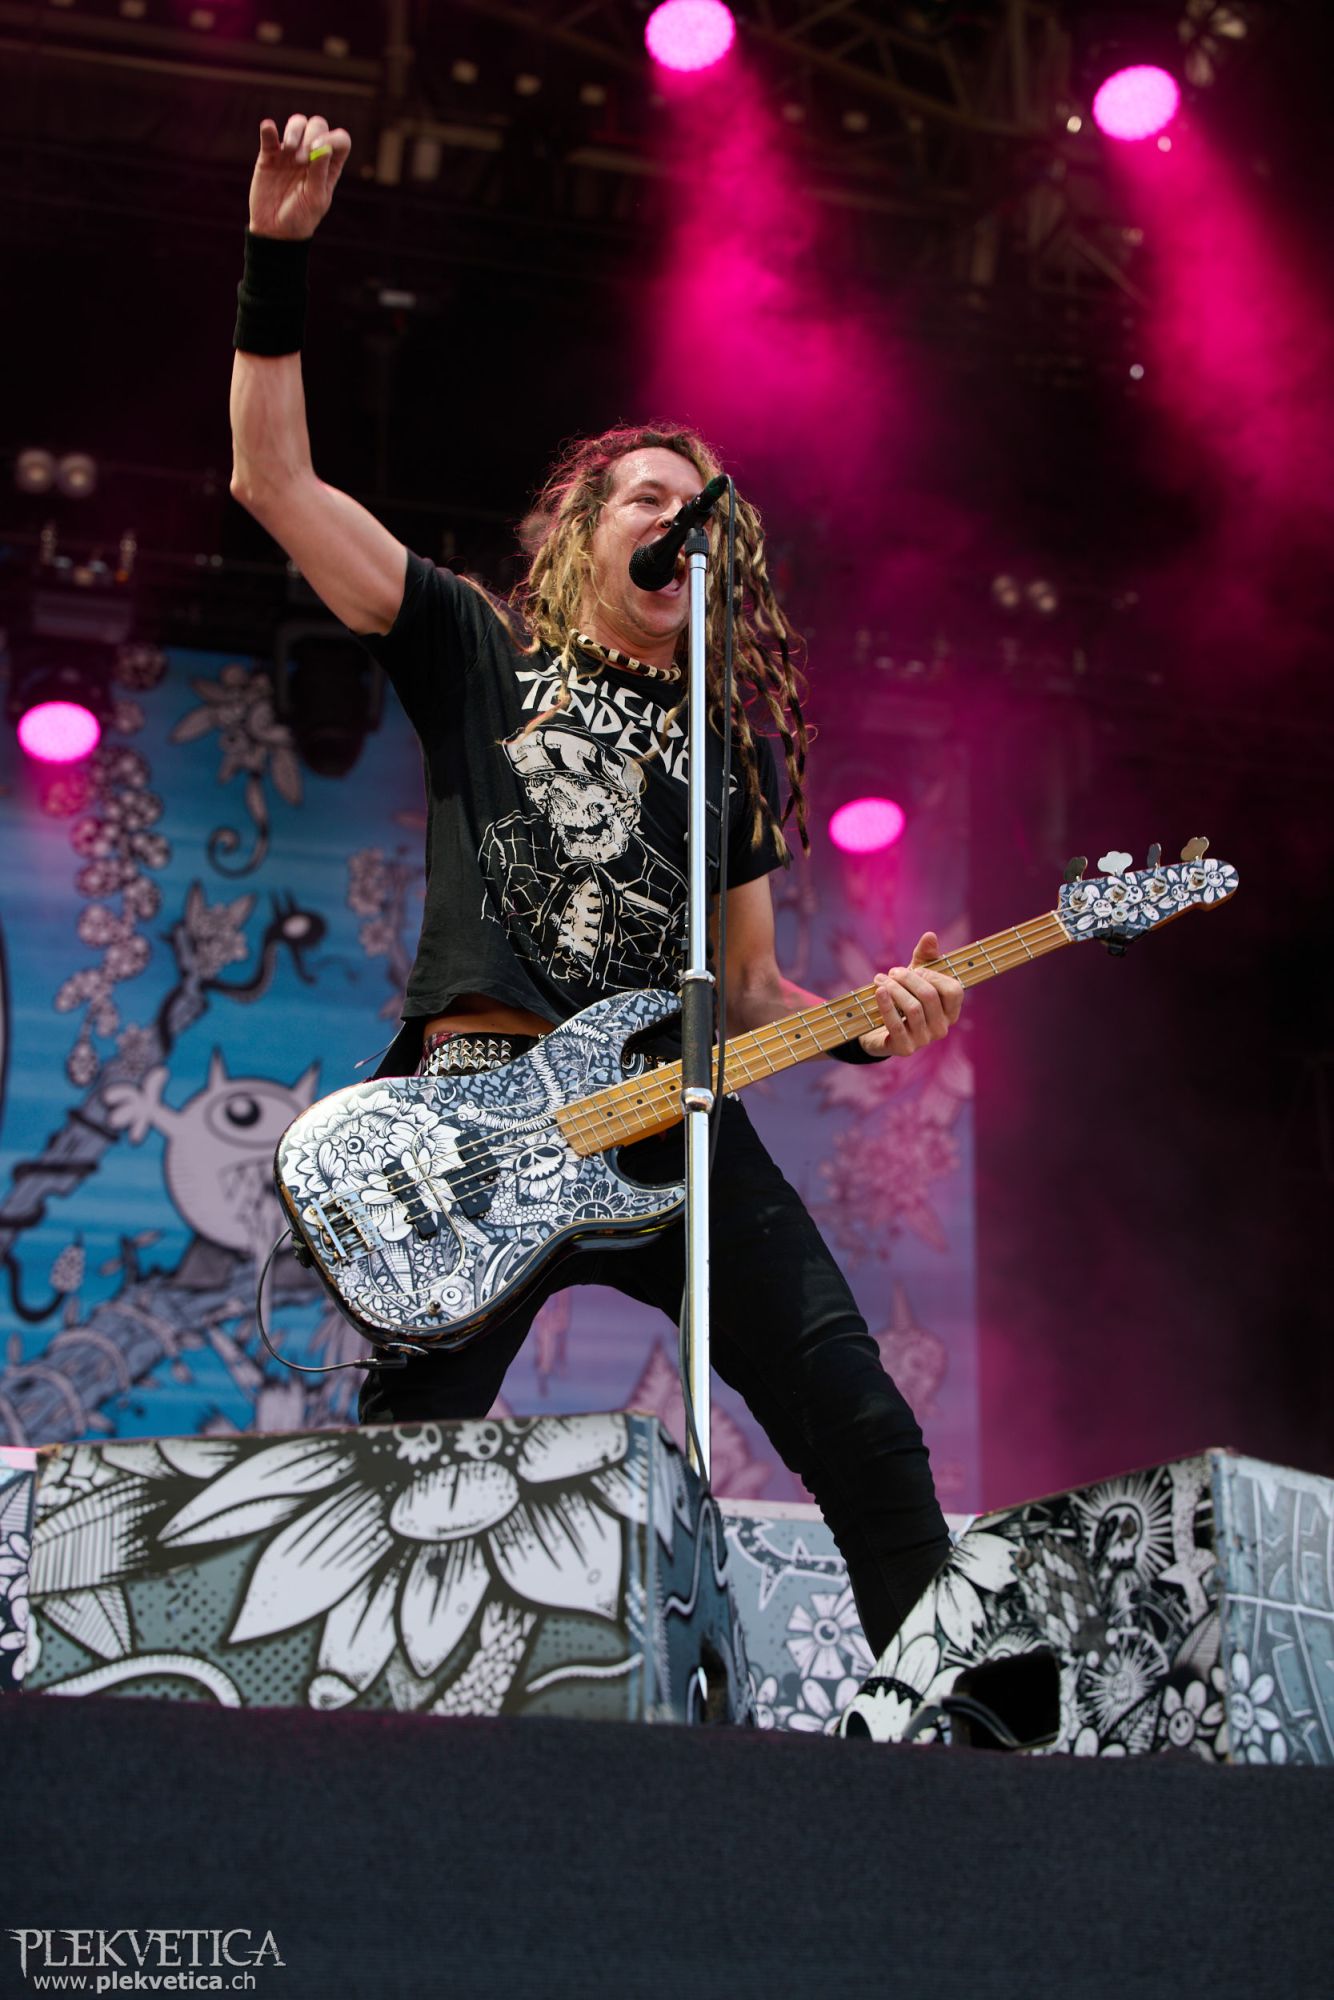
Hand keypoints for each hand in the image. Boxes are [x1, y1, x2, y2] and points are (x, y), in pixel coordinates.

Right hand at [248, 114, 350, 240]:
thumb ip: (320, 173)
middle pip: (318, 125)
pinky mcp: (270, 154)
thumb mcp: (315, 199)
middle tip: (300, 160)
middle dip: (310, 136)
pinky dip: (269, 128)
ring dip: (294, 131)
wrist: (274, 230)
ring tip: (288, 152)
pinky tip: (268, 128)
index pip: (340, 140)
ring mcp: (290, 152)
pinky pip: (269, 135)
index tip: (317, 150)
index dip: (332, 138)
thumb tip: (324, 147)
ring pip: (297, 123)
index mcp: (329, 165)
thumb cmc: (301, 218)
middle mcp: (312, 154)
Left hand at [862, 931, 963, 1058]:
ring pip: (912, 1008)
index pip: (954, 991)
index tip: (916, 969)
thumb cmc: (903, 998)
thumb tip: (930, 935)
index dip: (933, 975)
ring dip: (893, 989)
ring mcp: (924, 1040)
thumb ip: (925, 957)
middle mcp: (941, 1028)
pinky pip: (896, 1025)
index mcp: (950, 1011)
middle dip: (908, 979)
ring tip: (880, 980)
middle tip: (892, 972)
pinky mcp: (904, 1048)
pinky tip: (878, 991)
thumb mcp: (915, 976)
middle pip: (929, 996)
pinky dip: (886, 1005)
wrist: (877, 1028)